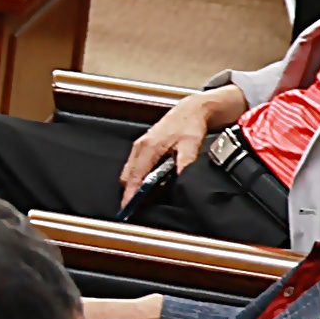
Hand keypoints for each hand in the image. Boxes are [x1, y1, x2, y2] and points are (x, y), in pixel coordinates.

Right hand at [115, 85, 240, 203]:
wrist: (190, 110)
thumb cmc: (189, 125)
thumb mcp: (191, 144)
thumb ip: (186, 162)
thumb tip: (182, 179)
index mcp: (149, 147)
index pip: (136, 176)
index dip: (131, 193)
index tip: (127, 207)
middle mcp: (140, 146)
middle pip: (128, 175)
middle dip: (129, 192)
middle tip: (135, 208)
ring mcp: (140, 146)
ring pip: (130, 171)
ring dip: (133, 185)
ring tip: (141, 200)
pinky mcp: (143, 146)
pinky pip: (134, 165)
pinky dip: (136, 177)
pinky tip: (147, 184)